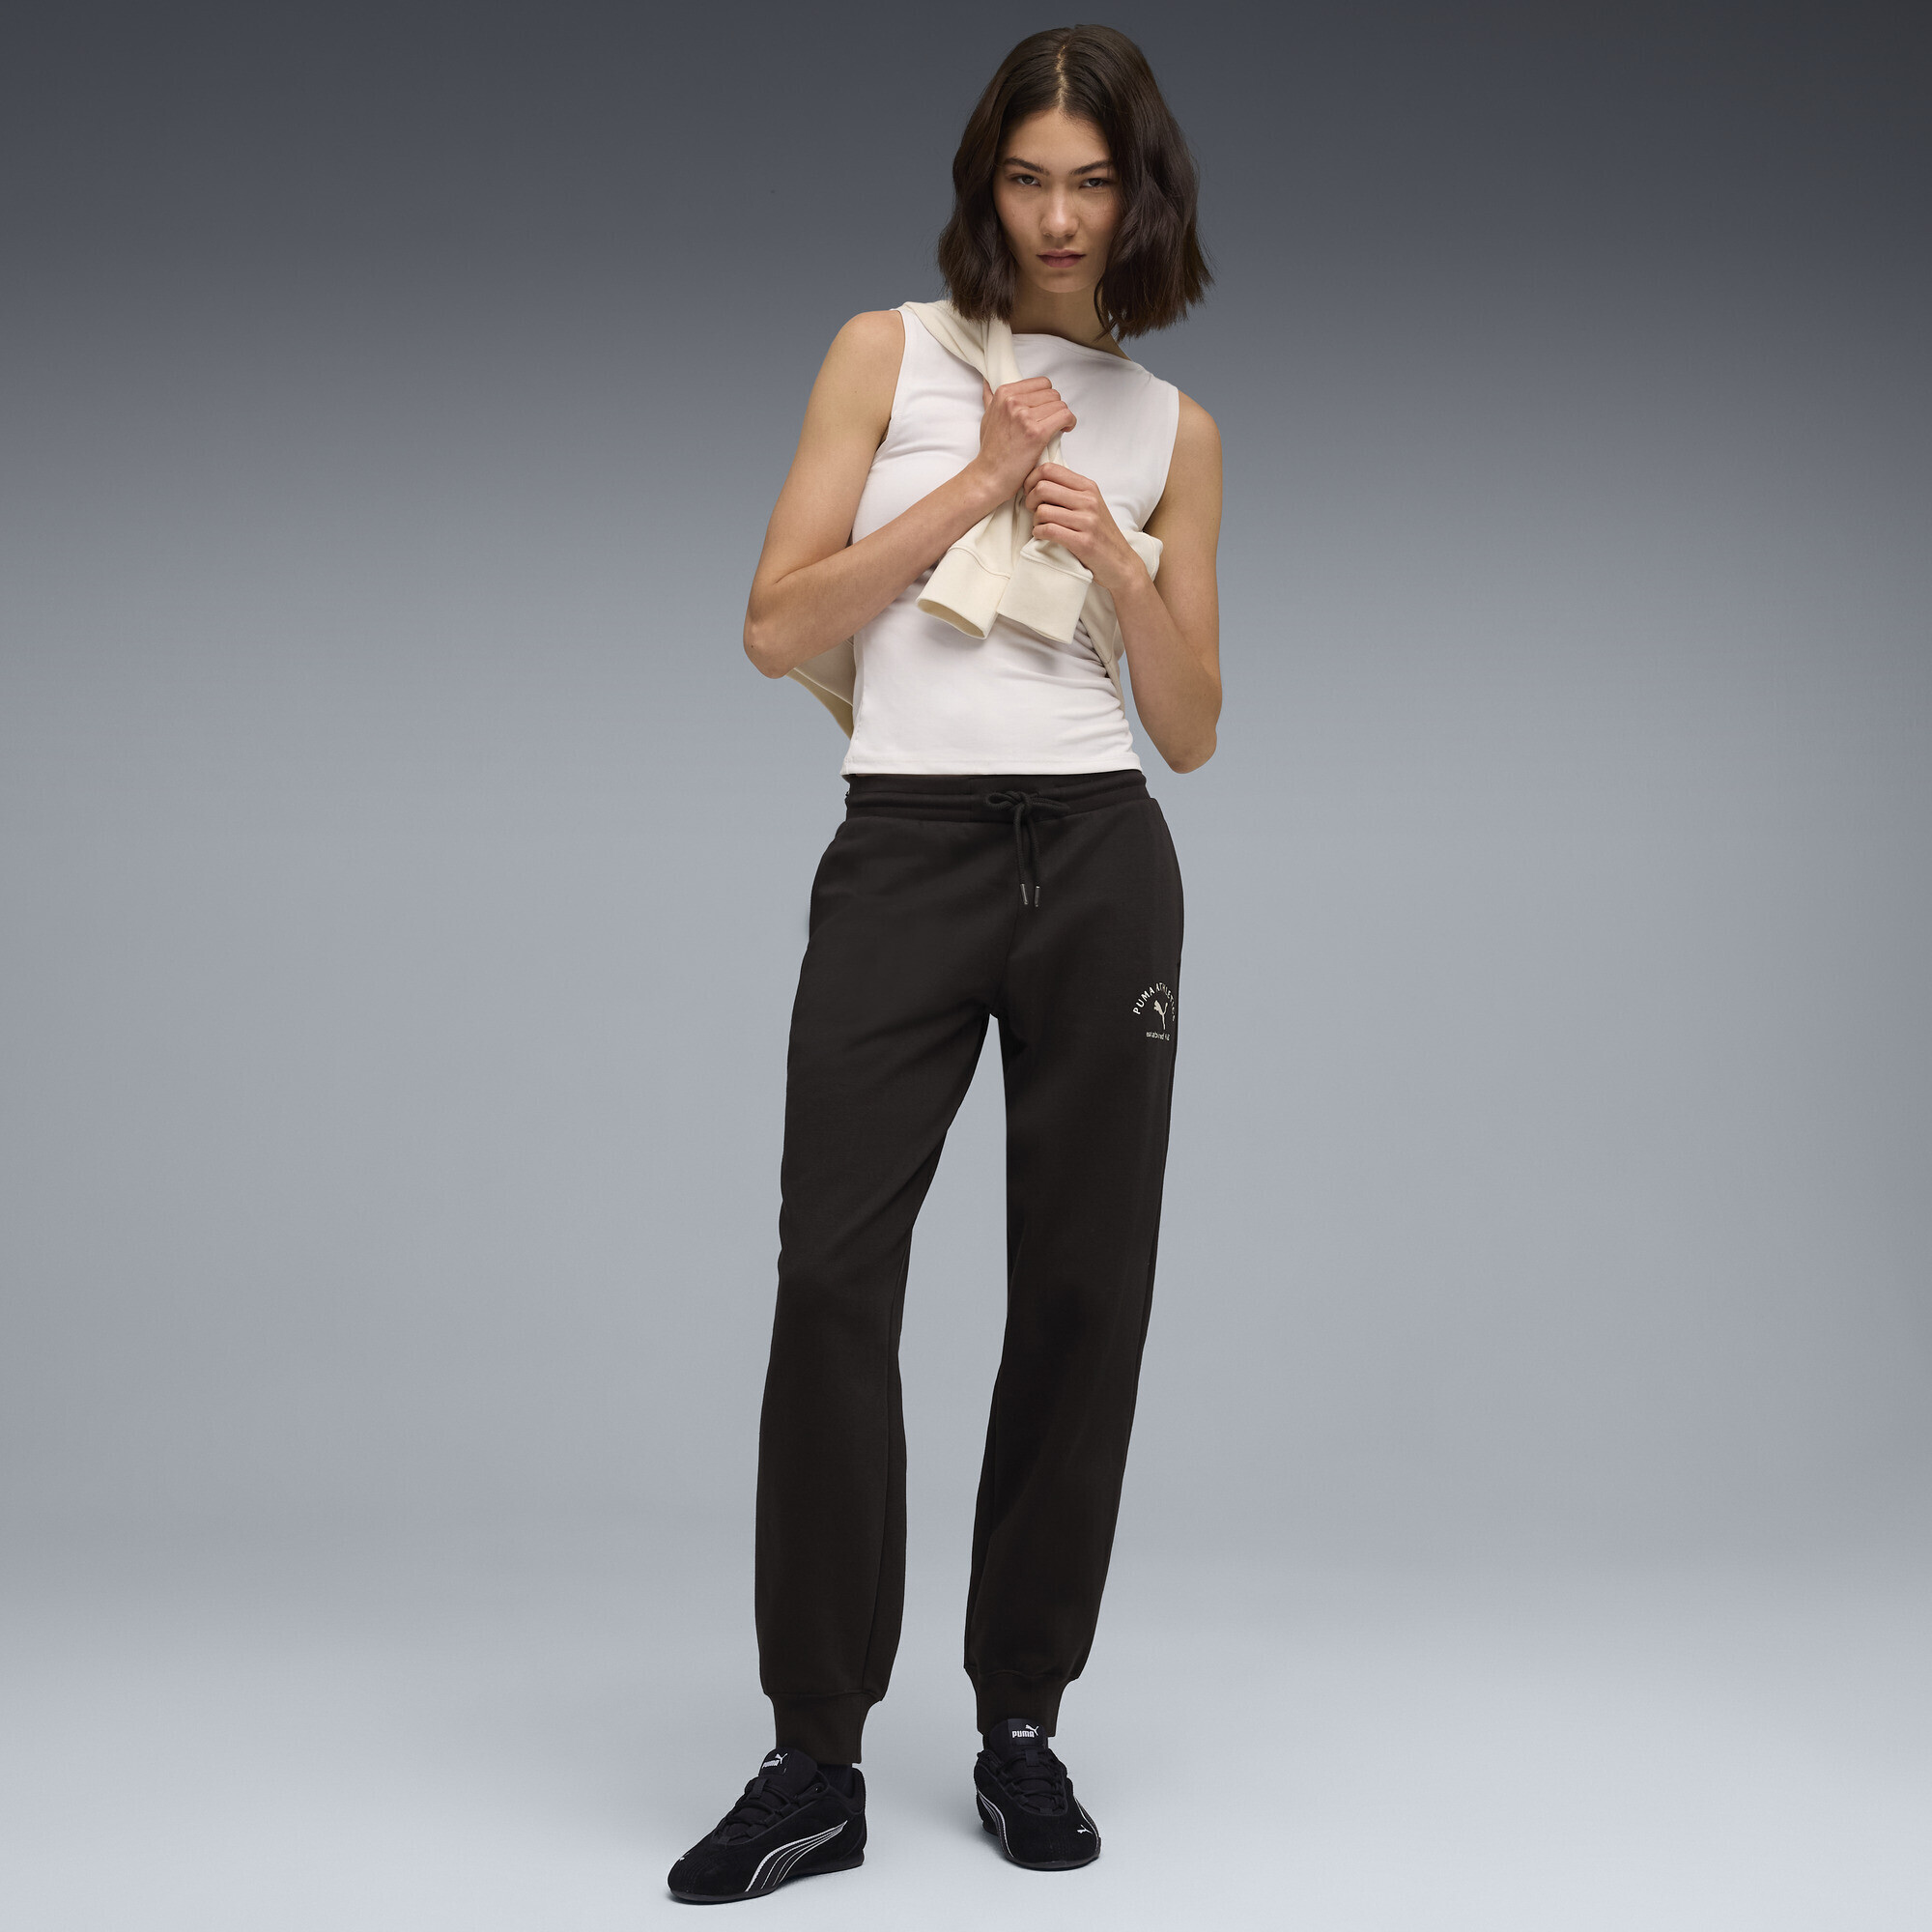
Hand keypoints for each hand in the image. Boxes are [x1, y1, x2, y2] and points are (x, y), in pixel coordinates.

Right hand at [972, 378, 1075, 500]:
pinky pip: (1065, 416)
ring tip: (1058, 427)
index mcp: (1004, 393)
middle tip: (1052, 421)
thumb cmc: (991, 450)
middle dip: (1056, 408)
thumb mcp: (987, 417)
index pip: (1041, 383)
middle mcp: (1013, 402)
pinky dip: (1070, 422)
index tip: (1046, 409)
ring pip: (1060, 405)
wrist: (990, 475)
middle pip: (1052, 393)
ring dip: (1063, 416)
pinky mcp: (1036, 433)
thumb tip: (988, 382)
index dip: (1047, 397)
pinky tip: (1066, 430)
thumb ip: (991, 398)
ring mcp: (1024, 417)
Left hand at [1024, 462, 1144, 594]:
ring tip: (1040, 526)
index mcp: (1088, 487)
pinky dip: (1039, 533)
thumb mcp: (1090, 504)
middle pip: (1042, 488)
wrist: (1120, 562)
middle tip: (1032, 511)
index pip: (1050, 469)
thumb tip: (1038, 480)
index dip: (1031, 479)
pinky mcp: (1083, 542)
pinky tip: (1042, 535)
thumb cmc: (1100, 533)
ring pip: (1043, 511)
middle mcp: (1089, 500)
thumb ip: (1070, 491)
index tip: (1030, 492)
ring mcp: (1087, 521)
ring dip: (1035, 520)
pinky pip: (1049, 530)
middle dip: (1029, 500)